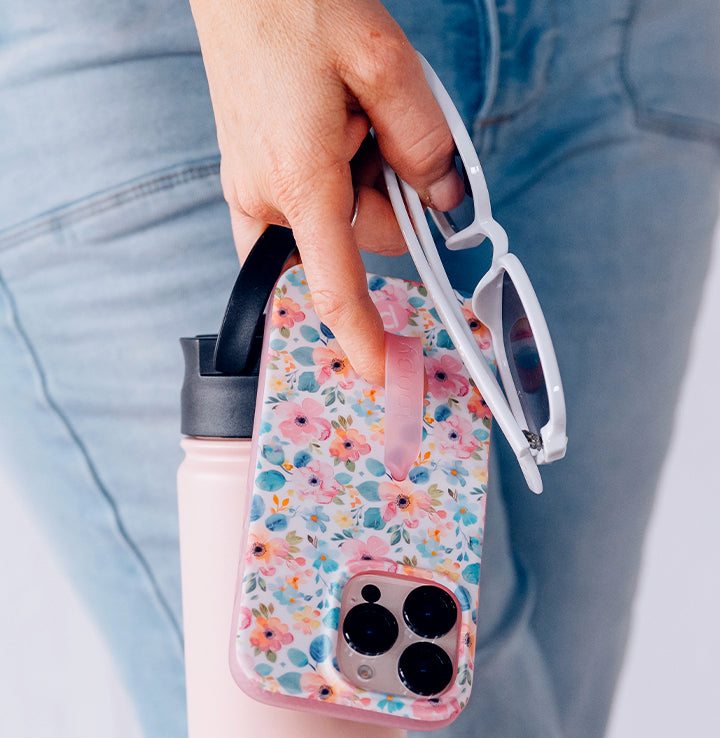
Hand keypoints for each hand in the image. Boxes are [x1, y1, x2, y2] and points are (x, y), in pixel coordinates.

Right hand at [190, 0, 462, 382]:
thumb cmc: (293, 3)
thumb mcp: (382, 60)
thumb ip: (423, 139)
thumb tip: (444, 196)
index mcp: (297, 180)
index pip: (334, 286)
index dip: (362, 339)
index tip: (383, 374)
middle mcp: (264, 196)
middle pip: (357, 240)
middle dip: (390, 198)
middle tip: (385, 127)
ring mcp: (251, 186)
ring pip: (339, 218)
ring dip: (366, 176)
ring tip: (354, 107)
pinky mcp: (250, 171)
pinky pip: (310, 202)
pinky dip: (338, 177)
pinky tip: (338, 126)